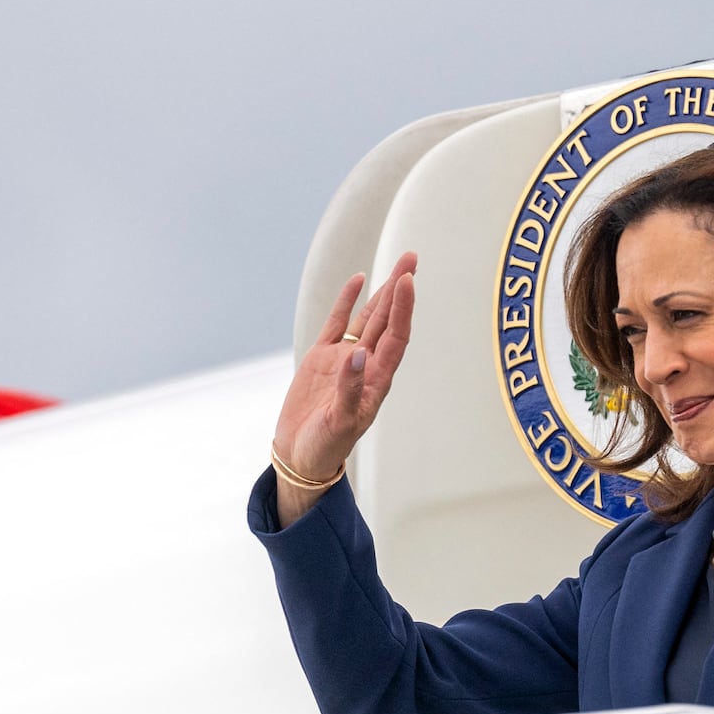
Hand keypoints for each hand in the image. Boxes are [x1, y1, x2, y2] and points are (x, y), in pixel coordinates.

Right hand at [271, 251, 415, 523]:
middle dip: (400, 289)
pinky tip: (358, 281)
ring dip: (381, 292)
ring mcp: (344, 359)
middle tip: (411, 256)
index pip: (395, 336)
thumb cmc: (326, 447)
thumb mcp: (340, 422)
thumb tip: (357, 354)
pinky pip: (337, 323)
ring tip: (397, 265)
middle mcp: (366, 365)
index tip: (407, 281)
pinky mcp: (321, 359)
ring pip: (367, 317)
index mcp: (377, 380)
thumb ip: (349, 389)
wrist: (301, 457)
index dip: (403, 309)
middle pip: (387, 320)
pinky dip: (346, 302)